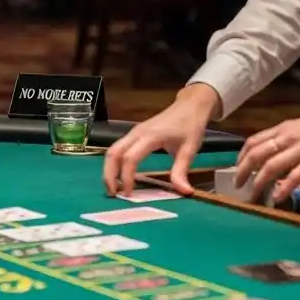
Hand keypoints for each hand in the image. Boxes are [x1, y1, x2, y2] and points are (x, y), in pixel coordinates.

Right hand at [103, 84, 219, 196]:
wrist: (190, 105)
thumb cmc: (190, 125)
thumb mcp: (190, 149)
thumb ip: (182, 171)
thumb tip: (185, 192)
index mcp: (150, 136)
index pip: (130, 158)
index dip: (126, 177)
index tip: (130, 194)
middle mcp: (137, 133)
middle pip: (113, 153)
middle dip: (109, 175)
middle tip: (113, 194)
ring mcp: (133, 132)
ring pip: (112, 151)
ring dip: (109, 170)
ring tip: (114, 188)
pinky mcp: (134, 134)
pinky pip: (118, 149)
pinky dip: (115, 164)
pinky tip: (120, 176)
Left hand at [235, 97, 299, 202]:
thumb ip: (286, 140)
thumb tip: (272, 155)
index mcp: (283, 128)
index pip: (253, 141)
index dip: (241, 156)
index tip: (237, 169)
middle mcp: (288, 137)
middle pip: (257, 154)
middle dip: (244, 172)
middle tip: (238, 186)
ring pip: (272, 166)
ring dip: (259, 182)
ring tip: (253, 195)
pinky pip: (295, 175)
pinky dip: (283, 187)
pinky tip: (277, 198)